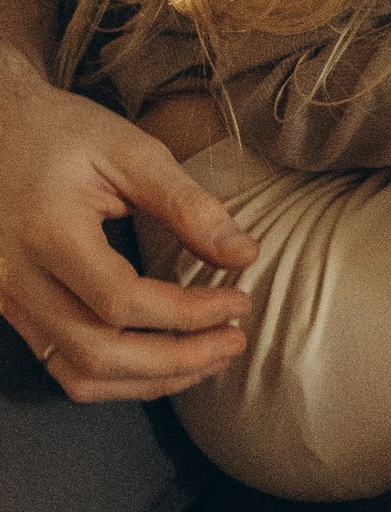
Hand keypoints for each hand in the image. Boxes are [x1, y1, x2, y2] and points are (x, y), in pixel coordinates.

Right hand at [0, 54, 260, 401]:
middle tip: (234, 342)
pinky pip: (61, 365)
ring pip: (78, 374)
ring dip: (150, 380)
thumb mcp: (130, 151)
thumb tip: (245, 256)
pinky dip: (117, 378)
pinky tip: (163, 359)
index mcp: (47, 232)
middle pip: (99, 353)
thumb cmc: (62, 131)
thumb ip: (188, 204)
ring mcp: (8, 300)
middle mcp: (18, 278)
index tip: (239, 302)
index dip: (189, 313)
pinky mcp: (12, 309)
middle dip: (178, 359)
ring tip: (208, 359)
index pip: (122, 301)